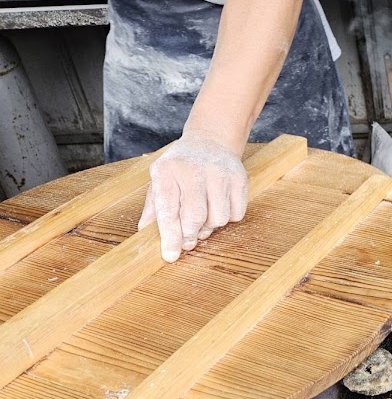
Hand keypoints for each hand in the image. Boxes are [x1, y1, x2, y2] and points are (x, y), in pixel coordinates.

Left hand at [138, 133, 247, 261]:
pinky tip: (219, 206)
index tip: (171, 255)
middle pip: (195, 218)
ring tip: (203, 217)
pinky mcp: (240, 179)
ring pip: (218, 219)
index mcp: (167, 171)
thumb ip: (154, 207)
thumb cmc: (181, 166)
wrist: (211, 142)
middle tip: (188, 240)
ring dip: (210, 226)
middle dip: (190, 235)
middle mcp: (194, 170)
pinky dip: (228, 218)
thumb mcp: (160, 180)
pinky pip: (236, 214)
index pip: (168, 211)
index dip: (170, 237)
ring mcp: (220, 174)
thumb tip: (145, 232)